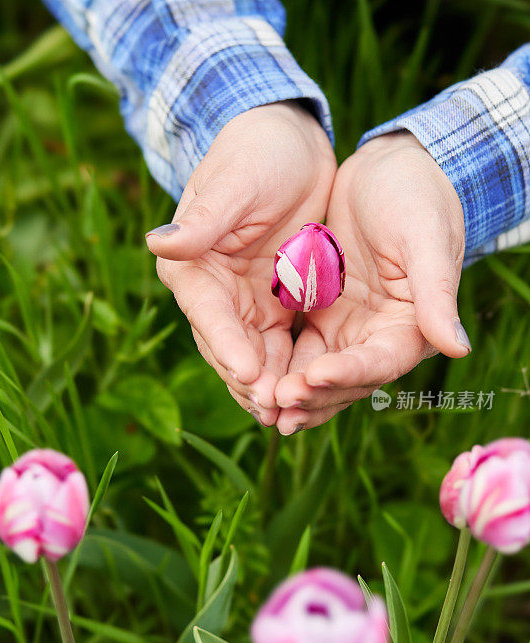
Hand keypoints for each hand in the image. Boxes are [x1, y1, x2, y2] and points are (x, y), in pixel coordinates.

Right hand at [146, 102, 335, 425]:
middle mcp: (212, 291)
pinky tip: (304, 398)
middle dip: (249, 380)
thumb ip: (204, 220)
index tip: (249, 373)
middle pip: (227, 347)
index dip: (228, 345)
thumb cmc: (258, 153)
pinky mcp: (273, 307)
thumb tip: (158, 243)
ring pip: (253, 356)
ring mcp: (243, 303)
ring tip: (289, 417)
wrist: (291, 144)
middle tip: (274, 410)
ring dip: (269, 387)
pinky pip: (278, 349)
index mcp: (192, 264)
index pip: (208, 314)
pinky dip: (288, 373)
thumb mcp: (236, 183)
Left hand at [275, 132, 469, 433]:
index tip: (315, 375)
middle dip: (313, 394)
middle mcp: (379, 337)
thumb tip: (458, 347)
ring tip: (262, 404)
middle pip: (346, 381)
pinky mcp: (321, 317)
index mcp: (411, 325)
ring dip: (293, 393)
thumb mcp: (426, 238)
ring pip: (317, 375)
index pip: (381, 361)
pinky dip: (279, 369)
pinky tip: (254, 381)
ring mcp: (348, 330)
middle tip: (278, 401)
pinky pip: (297, 353)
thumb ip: (436, 294)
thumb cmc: (416, 196)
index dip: (350, 373)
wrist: (386, 169)